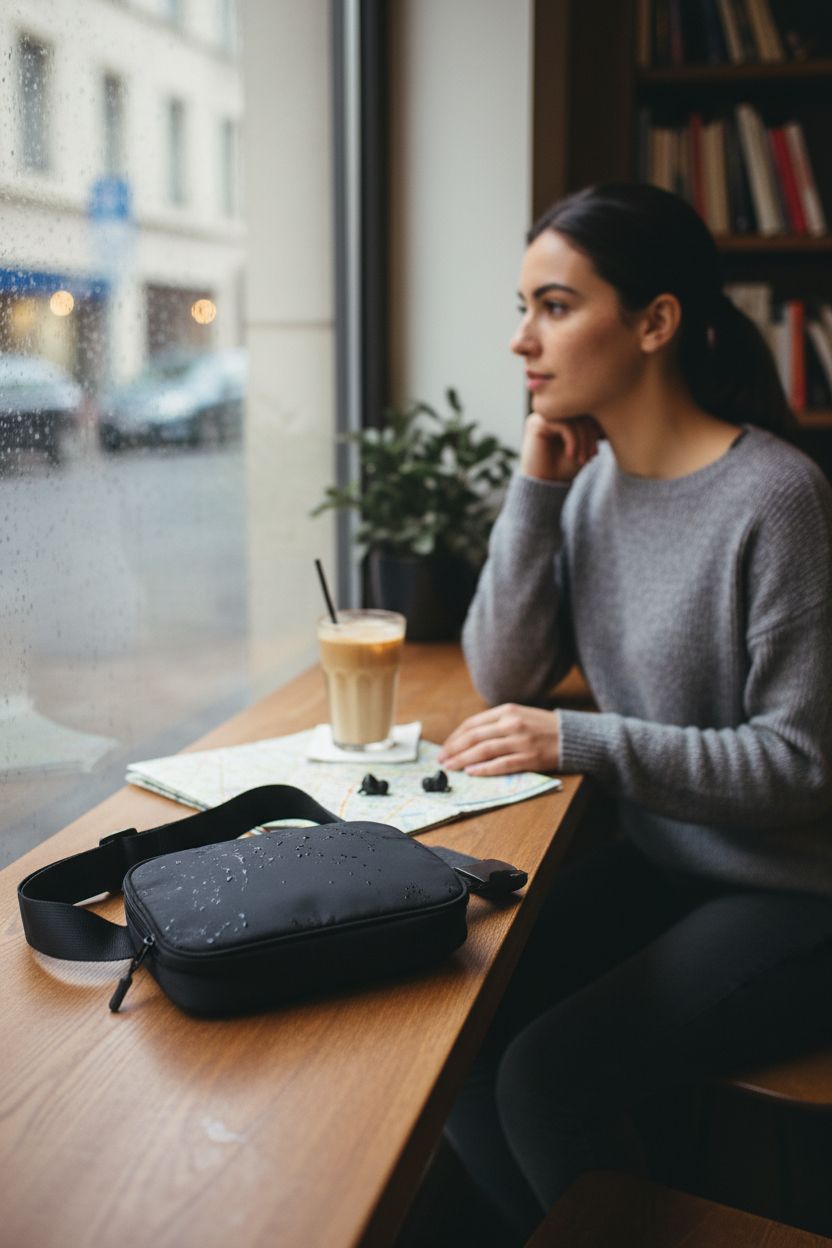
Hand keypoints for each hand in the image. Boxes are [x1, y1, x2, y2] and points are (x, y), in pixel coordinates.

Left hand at [438, 704, 559, 775]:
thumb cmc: (543, 727)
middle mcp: (512, 723)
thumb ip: (496, 723)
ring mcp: (521, 741)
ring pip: (483, 751)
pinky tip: (472, 772)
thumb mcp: (519, 715)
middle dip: (453, 749)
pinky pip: (501, 764)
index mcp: (507, 710)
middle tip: (441, 759)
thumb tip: (469, 737)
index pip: (473, 724)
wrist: (572, 736)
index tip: (445, 747)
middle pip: (474, 737)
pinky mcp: (529, 757)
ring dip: (463, 760)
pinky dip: (484, 769)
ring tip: (451, 767)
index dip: (455, 737)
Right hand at [520, 413, 601, 481]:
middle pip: (580, 412)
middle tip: (592, 455)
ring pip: (573, 418)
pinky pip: (564, 425)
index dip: (596, 428)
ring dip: (583, 440)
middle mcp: (552, 413)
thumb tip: (609, 415)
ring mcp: (543, 417)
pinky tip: (571, 455)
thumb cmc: (563, 468)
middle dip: (590, 435)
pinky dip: (573, 440)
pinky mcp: (537, 424)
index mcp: (562, 415)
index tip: (597, 450)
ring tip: (583, 459)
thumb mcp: (584, 447)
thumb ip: (593, 430)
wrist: (543, 485)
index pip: (585, 411)